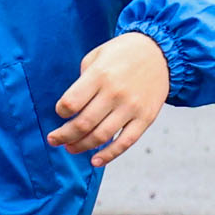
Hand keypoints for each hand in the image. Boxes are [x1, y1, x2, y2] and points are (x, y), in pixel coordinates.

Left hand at [47, 32, 169, 167]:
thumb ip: (82, 80)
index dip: (61, 111)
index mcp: (100, 75)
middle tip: (54, 140)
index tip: (61, 112)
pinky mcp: (145, 118)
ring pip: (101, 136)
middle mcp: (115, 93)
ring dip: (81, 146)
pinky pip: (125, 142)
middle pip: (83, 124)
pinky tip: (95, 161)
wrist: (161, 53)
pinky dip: (109, 155)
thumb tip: (71, 107)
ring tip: (70, 148)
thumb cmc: (123, 54)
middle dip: (63, 136)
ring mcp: (131, 107)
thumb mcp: (97, 56)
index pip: (71, 103)